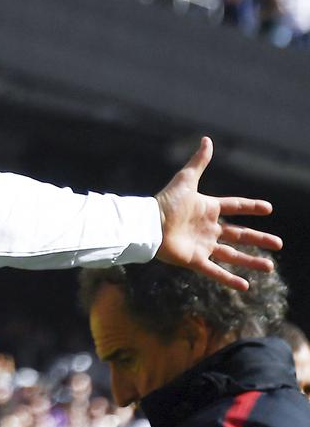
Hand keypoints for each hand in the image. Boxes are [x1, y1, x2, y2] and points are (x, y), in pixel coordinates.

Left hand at [155, 137, 281, 290]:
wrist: (148, 224)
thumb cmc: (165, 202)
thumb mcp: (186, 180)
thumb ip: (198, 162)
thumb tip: (207, 140)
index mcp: (207, 209)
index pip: (234, 206)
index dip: (250, 207)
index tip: (268, 208)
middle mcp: (207, 228)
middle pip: (239, 234)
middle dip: (258, 239)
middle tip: (278, 243)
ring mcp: (202, 245)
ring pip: (232, 255)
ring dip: (251, 262)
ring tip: (270, 267)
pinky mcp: (195, 260)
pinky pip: (216, 272)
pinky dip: (230, 280)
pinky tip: (246, 286)